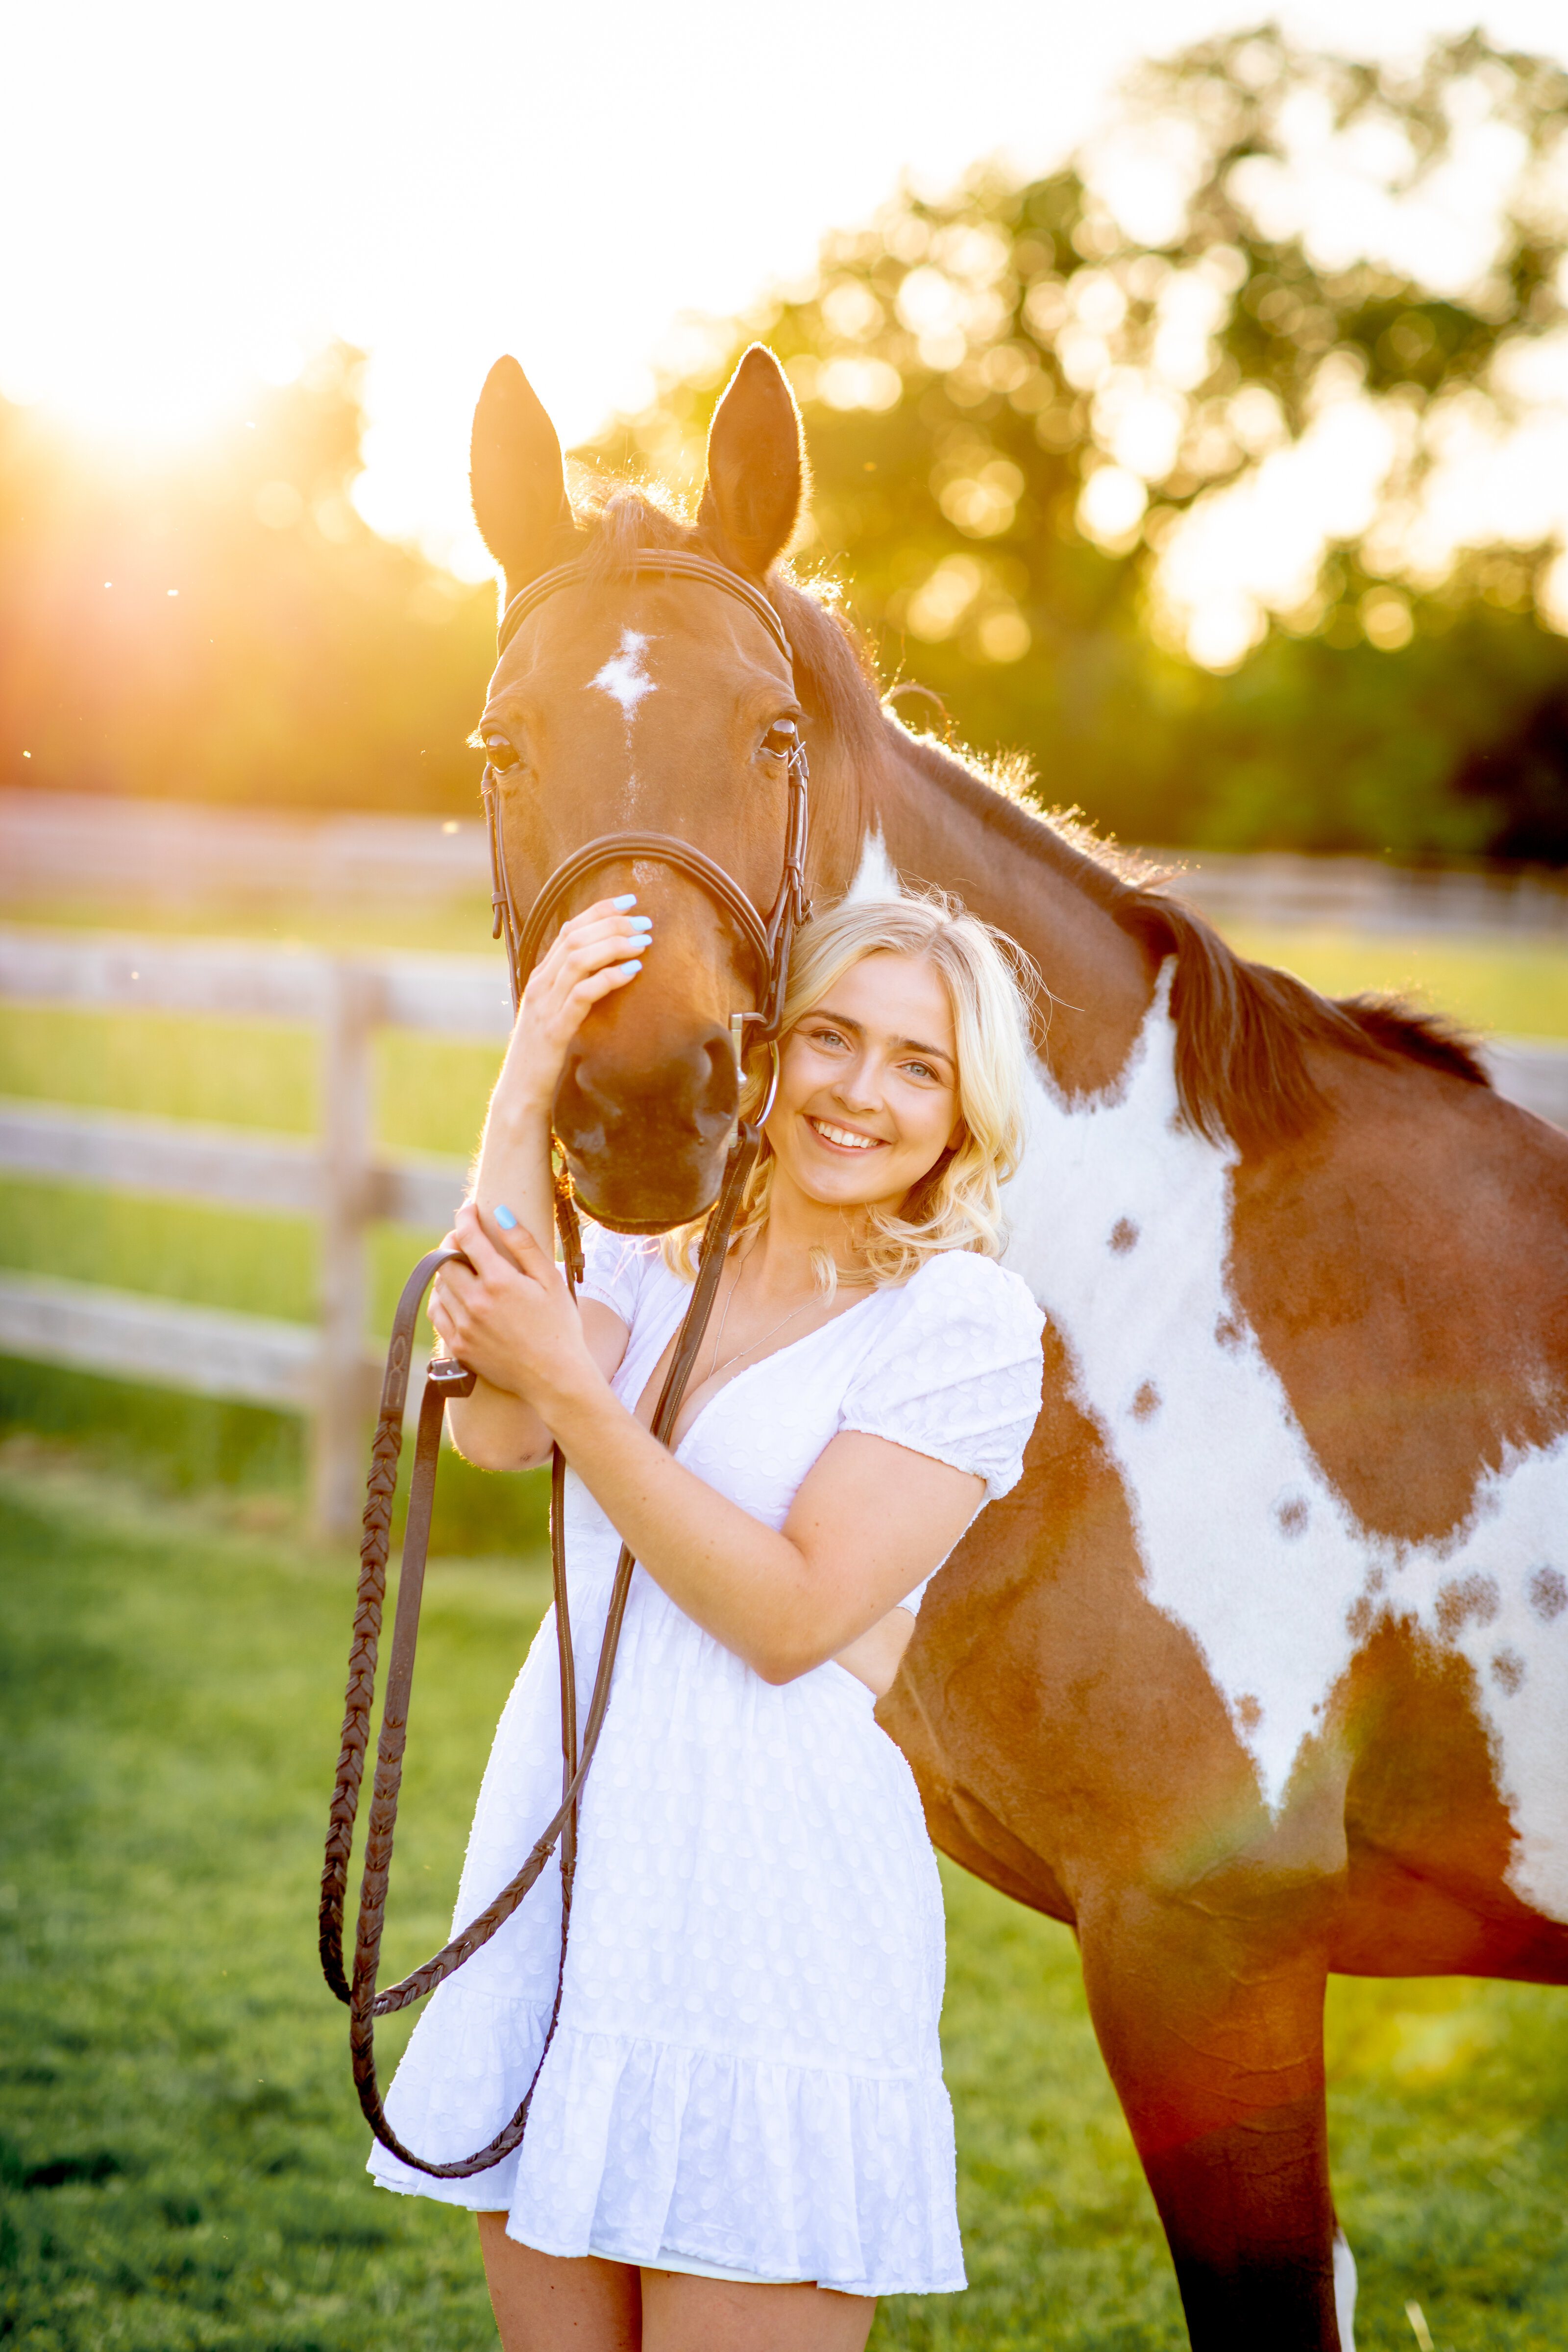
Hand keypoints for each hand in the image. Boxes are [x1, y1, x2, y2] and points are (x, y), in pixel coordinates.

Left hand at [428, 1200, 598, 1419]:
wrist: (555, 1378)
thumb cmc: (560, 1327)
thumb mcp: (550, 1281)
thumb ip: (524, 1244)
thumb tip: (500, 1213)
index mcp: (499, 1282)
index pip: (469, 1237)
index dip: (466, 1216)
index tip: (469, 1208)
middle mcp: (475, 1303)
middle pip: (445, 1259)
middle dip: (452, 1241)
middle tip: (465, 1237)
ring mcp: (464, 1327)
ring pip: (439, 1285)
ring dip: (447, 1269)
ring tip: (463, 1265)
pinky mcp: (459, 1347)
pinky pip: (437, 1312)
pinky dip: (442, 1297)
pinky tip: (456, 1294)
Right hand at [498, 896, 651, 1116]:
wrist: (521, 1091)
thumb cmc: (545, 1053)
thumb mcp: (559, 1013)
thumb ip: (575, 990)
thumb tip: (609, 971)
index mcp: (541, 977)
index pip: (568, 930)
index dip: (598, 910)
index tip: (629, 900)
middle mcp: (540, 984)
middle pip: (575, 938)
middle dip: (612, 924)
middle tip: (645, 921)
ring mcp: (544, 1005)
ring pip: (578, 960)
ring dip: (614, 945)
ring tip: (644, 941)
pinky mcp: (555, 1029)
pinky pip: (582, 994)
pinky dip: (608, 978)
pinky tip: (633, 971)